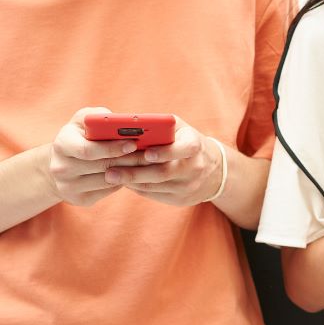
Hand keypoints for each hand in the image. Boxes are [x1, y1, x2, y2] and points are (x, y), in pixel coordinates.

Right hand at [46, 107, 148, 206]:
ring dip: (131, 171)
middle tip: (151, 154)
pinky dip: (123, 182)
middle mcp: (60, 167)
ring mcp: (68, 186)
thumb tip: (121, 121)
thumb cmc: (81, 135)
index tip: (133, 143)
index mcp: (62, 144)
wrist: (63, 163)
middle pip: (102, 166)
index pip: (87, 150)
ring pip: (108, 180)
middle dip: (129, 159)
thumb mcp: (85, 120)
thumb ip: (99, 117)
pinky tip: (134, 172)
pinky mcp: (79, 199)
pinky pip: (108, 191)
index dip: (112, 148)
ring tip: (148, 162)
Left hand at [105, 117, 222, 205]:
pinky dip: (137, 187)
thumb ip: (159, 125)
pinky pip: (154, 194)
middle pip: (163, 172)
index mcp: (195, 145)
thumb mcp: (179, 129)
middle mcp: (195, 167)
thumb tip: (126, 126)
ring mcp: (189, 185)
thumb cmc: (184, 141)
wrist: (212, 170)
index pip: (184, 149)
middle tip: (110, 171)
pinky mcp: (181, 199)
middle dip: (134, 172)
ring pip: (154, 185)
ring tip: (110, 175)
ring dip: (131, 180)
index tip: (146, 153)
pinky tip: (124, 181)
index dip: (166, 152)